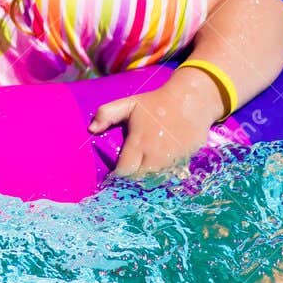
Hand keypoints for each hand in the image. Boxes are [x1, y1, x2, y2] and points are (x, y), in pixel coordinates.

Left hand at [88, 68, 223, 179]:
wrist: (191, 100)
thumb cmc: (157, 103)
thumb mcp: (129, 104)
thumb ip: (107, 114)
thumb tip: (91, 129)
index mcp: (139, 142)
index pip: (124, 171)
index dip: (118, 175)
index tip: (115, 173)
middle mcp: (156, 155)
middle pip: (140, 181)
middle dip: (132, 180)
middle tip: (129, 175)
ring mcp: (172, 161)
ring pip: (156, 182)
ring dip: (148, 180)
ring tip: (143, 175)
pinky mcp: (185, 163)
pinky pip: (172, 178)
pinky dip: (165, 178)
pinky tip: (160, 172)